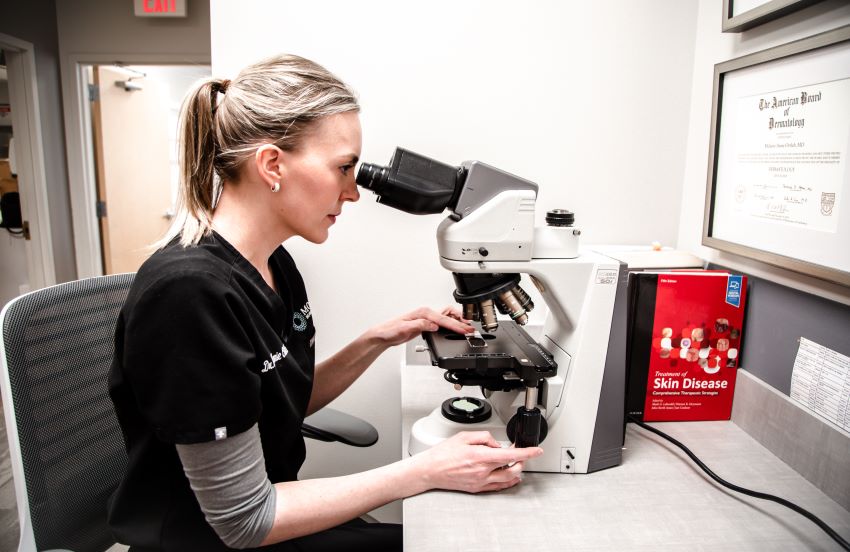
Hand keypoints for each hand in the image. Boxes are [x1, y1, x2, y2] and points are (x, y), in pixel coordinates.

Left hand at [369, 306, 473, 346]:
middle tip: (470, 329)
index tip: (464, 330)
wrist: (383, 335)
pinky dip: (450, 324)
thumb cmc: (390, 330)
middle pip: (448, 314)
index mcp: (422, 313)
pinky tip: (455, 329)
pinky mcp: (425, 324)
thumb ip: (421, 325)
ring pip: (446, 316)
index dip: (455, 326)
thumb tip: (434, 325)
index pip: (443, 319)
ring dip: (457, 321)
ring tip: (467, 328)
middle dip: (460, 321)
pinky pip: (442, 322)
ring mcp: (426, 318)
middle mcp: (425, 313)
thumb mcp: (405, 328)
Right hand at [410, 431, 543, 493]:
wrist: (430, 470)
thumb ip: (484, 437)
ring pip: (507, 480)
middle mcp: (482, 472)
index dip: (527, 453)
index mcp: (480, 457)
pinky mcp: (477, 489)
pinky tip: (509, 477)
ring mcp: (480, 482)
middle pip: (512, 469)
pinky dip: (507, 482)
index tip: (537, 450)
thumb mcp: (464, 437)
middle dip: (522, 461)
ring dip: (516, 471)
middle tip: (522, 454)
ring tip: (516, 464)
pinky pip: (498, 487)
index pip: (510, 455)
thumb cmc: (443, 454)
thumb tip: (496, 443)